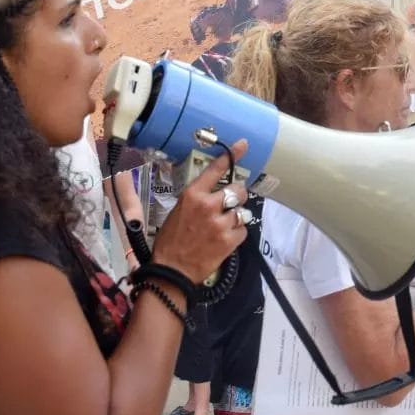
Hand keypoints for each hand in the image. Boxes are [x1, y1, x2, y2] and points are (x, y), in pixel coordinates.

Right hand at [151, 142, 249, 283]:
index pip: (216, 169)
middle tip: (229, 205)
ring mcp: (221, 223)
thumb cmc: (171, 240)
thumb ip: (198, 198)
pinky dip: (237, 233)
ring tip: (225, 225)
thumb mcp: (178, 211)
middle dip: (236, 196)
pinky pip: (244, 229)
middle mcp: (209, 205)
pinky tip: (225, 238)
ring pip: (243, 210)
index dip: (231, 155)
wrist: (172, 270)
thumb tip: (215, 190)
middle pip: (238, 190)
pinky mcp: (230, 240)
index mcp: (193, 195)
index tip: (243, 144)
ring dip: (237, 216)